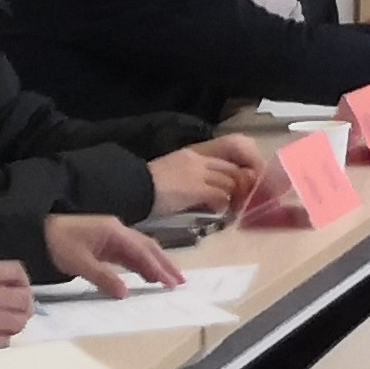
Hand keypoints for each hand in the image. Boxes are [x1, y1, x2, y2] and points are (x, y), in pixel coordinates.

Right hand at [0, 261, 33, 346]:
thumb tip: (19, 289)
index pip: (15, 271)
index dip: (22, 280)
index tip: (18, 288)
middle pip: (23, 300)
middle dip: (23, 305)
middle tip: (15, 310)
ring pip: (18, 323)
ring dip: (13, 323)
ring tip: (0, 323)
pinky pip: (4, 341)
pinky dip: (0, 339)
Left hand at [44, 214, 183, 298]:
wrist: (35, 228)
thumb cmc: (56, 242)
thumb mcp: (77, 262)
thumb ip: (103, 277)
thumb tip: (125, 294)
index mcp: (113, 232)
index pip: (142, 251)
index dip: (158, 267)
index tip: (171, 282)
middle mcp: (117, 230)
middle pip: (148, 247)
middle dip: (165, 264)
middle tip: (180, 281)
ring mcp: (111, 235)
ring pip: (140, 249)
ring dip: (156, 263)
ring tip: (169, 279)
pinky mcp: (104, 242)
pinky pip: (129, 253)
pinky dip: (141, 263)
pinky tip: (146, 273)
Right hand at [145, 136, 266, 216]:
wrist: (129, 187)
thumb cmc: (143, 188)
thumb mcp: (169, 178)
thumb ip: (189, 182)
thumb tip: (202, 195)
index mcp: (190, 156)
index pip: (224, 162)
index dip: (235, 176)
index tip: (238, 189)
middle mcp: (198, 161)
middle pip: (233, 170)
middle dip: (240, 186)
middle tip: (239, 202)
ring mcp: (198, 173)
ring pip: (230, 183)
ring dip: (233, 198)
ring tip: (228, 210)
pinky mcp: (196, 188)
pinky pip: (220, 195)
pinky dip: (222, 205)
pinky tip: (216, 213)